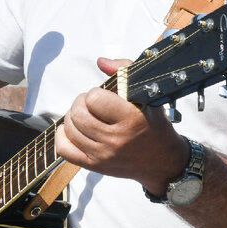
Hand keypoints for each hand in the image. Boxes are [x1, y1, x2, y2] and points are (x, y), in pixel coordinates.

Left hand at [54, 57, 186, 192]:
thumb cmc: (153, 124)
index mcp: (131, 119)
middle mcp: (116, 139)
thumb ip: (124, 70)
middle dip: (81, 103)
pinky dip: (64, 136)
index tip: (105, 96)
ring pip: (69, 129)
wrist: (162, 161)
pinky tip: (75, 130)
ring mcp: (103, 155)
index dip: (96, 93)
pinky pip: (64, 149)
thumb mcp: (147, 93)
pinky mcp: (95, 166)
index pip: (94, 98)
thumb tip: (100, 62)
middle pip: (78, 114)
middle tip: (93, 105)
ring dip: (74, 117)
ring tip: (86, 116)